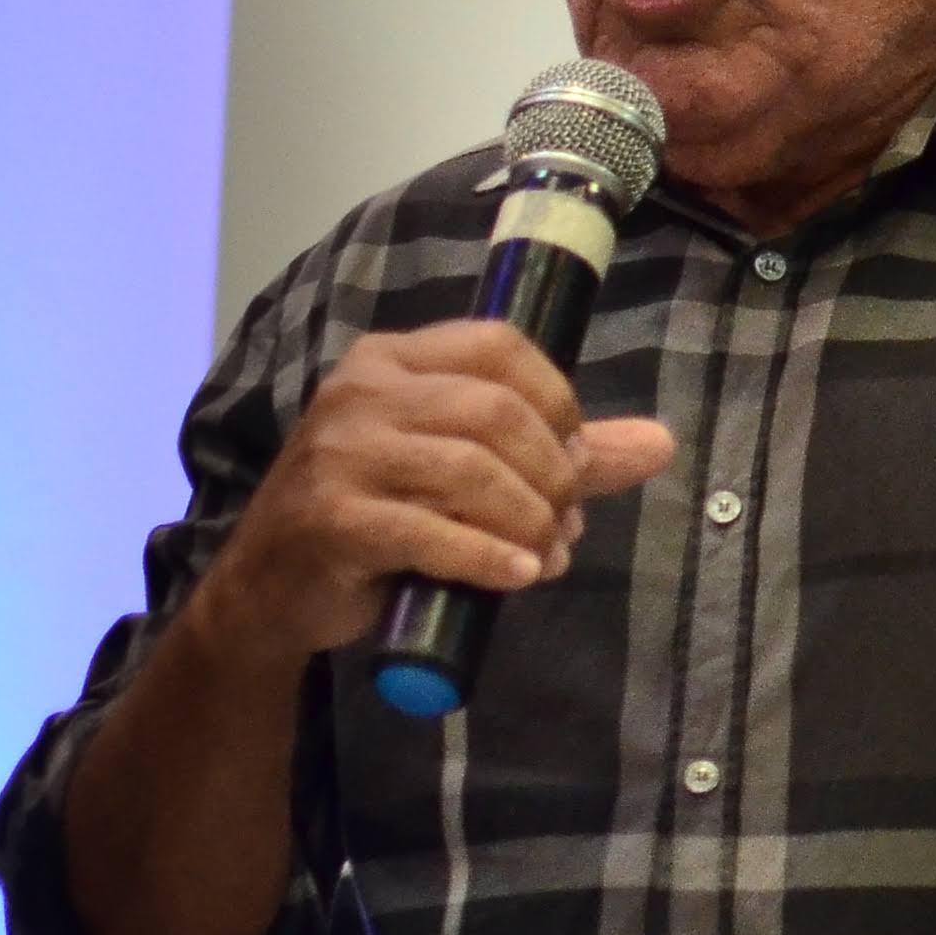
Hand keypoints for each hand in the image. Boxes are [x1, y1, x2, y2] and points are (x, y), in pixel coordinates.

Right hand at [200, 322, 676, 671]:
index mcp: (391, 361)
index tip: (574, 456)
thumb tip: (661, 444)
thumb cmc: (380, 516)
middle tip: (567, 521)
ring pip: (470, 472)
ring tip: (547, 554)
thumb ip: (559, 454)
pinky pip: (432, 532)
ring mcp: (339, 455)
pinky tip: (519, 575)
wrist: (273, 587)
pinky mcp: (332, 520)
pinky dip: (491, 557)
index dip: (557, 400)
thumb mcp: (465, 472)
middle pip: (494, 412)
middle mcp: (360, 394)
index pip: (499, 347)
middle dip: (552, 474)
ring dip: (531, 521)